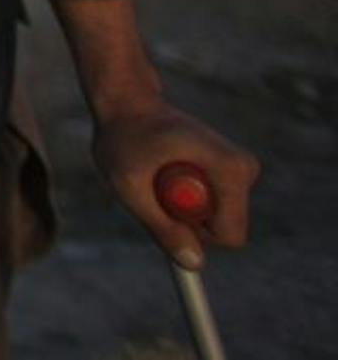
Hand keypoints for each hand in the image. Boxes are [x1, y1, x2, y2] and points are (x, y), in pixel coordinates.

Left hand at [91, 99, 259, 269]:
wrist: (127, 102)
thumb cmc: (123, 138)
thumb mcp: (129, 185)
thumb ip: (161, 226)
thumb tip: (194, 264)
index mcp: (230, 168)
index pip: (228, 235)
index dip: (191, 233)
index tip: (159, 202)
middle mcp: (244, 167)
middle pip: (222, 229)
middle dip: (185, 219)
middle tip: (153, 182)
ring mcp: (240, 168)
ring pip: (215, 219)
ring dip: (180, 207)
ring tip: (158, 171)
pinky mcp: (231, 170)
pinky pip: (211, 207)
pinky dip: (183, 197)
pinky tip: (165, 168)